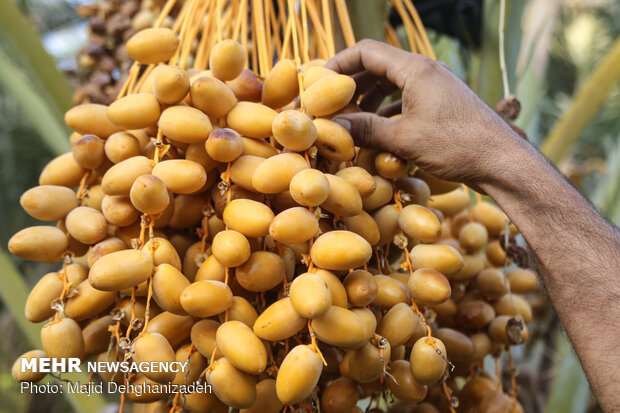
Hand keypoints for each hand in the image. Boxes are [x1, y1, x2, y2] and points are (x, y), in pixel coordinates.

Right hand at [326, 39, 522, 188]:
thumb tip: (333, 126)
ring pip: (391, 83)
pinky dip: (387, 110)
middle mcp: (425, 71)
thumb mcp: (404, 140)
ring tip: (351, 118)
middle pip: (377, 66)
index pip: (366, 52)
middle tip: (330, 105)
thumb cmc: (456, 146)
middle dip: (351, 84)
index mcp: (415, 69)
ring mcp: (435, 86)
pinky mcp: (442, 103)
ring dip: (368, 98)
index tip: (318, 84)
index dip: (337, 64)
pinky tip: (379, 129)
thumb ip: (366, 130)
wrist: (503, 161)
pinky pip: (406, 97)